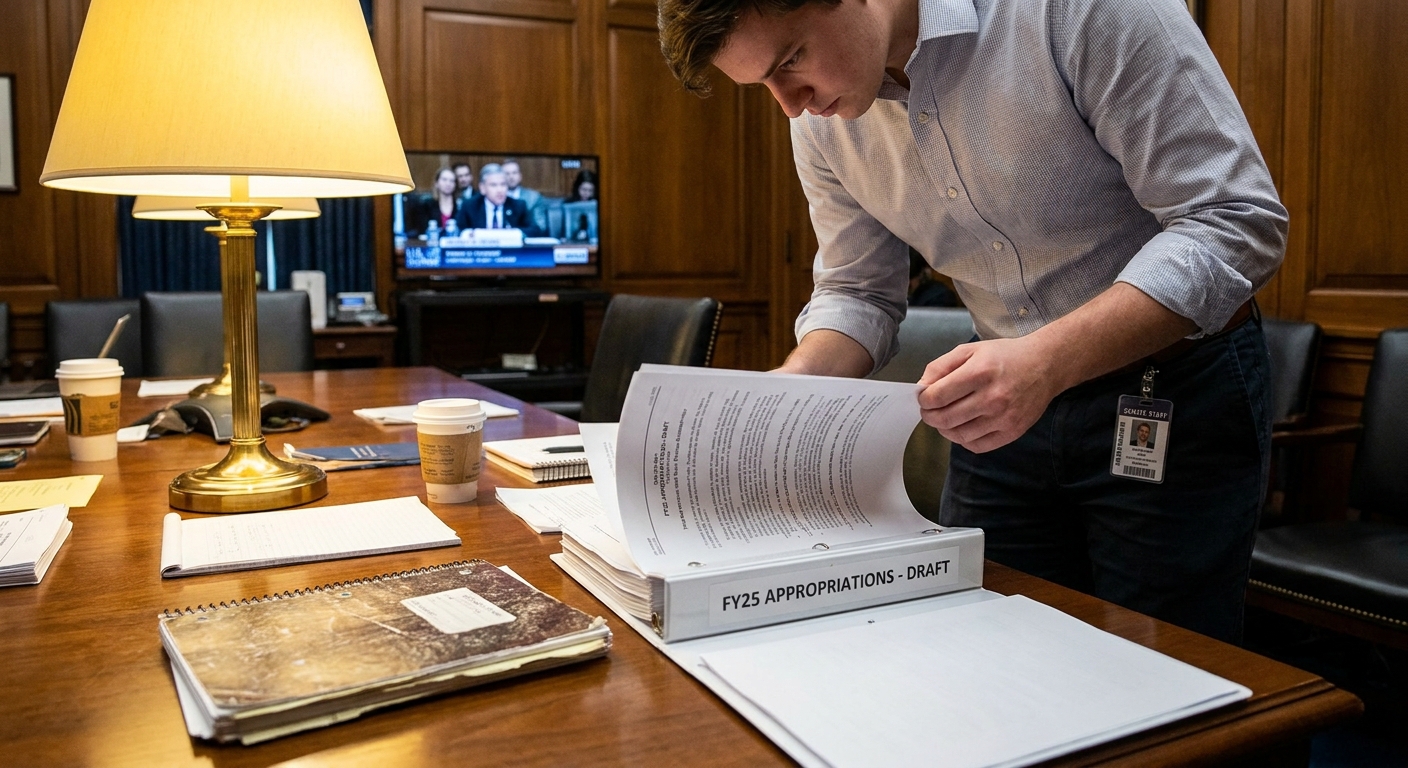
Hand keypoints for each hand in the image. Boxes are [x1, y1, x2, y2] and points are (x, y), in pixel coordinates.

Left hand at [917, 336, 1060, 452]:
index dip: (924, 399)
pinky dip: (963, 440)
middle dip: (929, 416)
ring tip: (944, 419)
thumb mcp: (969, 350)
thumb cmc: (1005, 356)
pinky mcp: (1012, 432)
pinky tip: (963, 427)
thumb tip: (922, 388)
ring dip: (944, 429)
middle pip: (945, 418)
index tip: (924, 397)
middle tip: (929, 411)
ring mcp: (1004, 418)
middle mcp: (992, 397)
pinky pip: (977, 446)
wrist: (1045, 365)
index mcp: (980, 372)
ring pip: (959, 435)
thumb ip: (940, 366)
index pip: (937, 396)